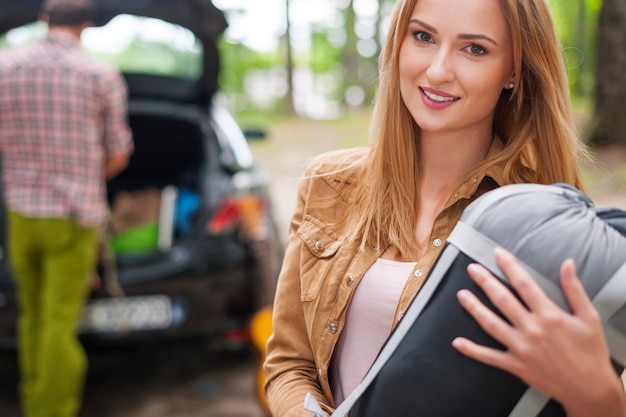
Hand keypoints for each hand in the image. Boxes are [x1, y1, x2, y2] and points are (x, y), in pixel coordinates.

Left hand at [452, 247, 625, 416]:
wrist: (591, 389)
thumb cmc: (591, 353)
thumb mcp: (589, 317)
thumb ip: (574, 289)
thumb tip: (567, 264)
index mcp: (549, 315)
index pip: (524, 284)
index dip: (509, 266)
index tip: (497, 254)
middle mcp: (532, 330)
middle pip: (502, 300)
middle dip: (485, 281)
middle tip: (472, 269)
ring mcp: (521, 348)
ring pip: (491, 324)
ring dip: (474, 308)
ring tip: (461, 294)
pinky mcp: (516, 366)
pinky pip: (490, 357)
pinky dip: (472, 350)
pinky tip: (458, 342)